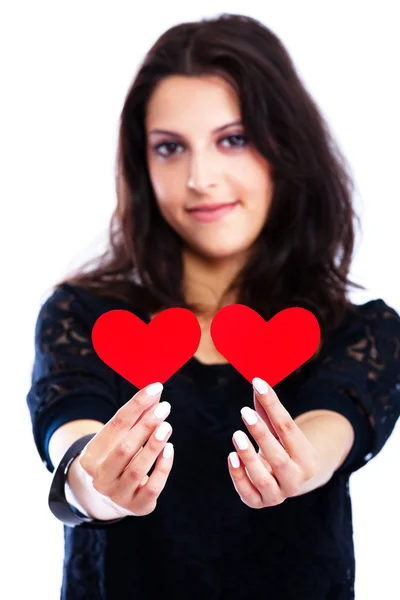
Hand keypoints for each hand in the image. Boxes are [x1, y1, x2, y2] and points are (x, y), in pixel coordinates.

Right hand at [77, 382, 173, 516]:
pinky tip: (170, 449)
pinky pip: (152, 487)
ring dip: (154, 445)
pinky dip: (162, 467)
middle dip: (146, 425)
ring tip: (167, 426)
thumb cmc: (116, 459)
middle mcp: (101, 478)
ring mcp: (118, 495)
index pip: (115, 425)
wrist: (106, 499)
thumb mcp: (118, 439)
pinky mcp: (137, 506)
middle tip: (164, 407)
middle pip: (124, 448)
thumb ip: (136, 418)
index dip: (136, 405)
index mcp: (91, 456)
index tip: (155, 388)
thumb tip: (155, 393)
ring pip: (137, 469)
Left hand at [227, 377, 320, 508]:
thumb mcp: (278, 429)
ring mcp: (278, 495)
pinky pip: (247, 493)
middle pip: (279, 458)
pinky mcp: (258, 502)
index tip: (258, 385)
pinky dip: (238, 475)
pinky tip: (231, 457)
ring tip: (236, 435)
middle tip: (245, 413)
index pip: (288, 429)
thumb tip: (257, 381)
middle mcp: (296, 480)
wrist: (284, 480)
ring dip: (248, 457)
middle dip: (261, 435)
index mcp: (307, 458)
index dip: (273, 406)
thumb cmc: (280, 446)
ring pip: (263, 479)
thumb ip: (268, 408)